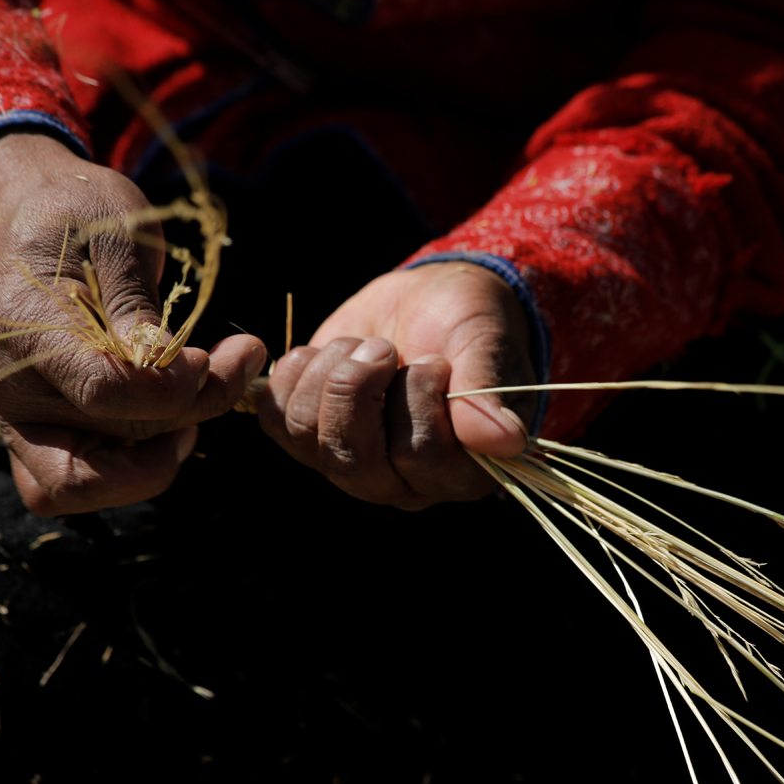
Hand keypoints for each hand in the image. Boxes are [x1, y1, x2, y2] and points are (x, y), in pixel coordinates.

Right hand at [0, 132, 265, 514]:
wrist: (19, 215)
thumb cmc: (73, 213)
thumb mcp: (115, 234)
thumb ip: (137, 304)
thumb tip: (169, 368)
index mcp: (25, 329)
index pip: (103, 391)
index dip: (171, 387)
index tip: (207, 354)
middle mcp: (12, 390)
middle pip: (110, 442)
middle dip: (190, 411)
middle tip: (239, 360)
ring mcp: (22, 420)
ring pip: (89, 487)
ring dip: (162, 455)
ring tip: (204, 395)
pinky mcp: (42, 434)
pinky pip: (84, 484)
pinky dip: (138, 465)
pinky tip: (178, 418)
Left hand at [257, 262, 535, 508]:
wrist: (429, 301)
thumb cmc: (468, 324)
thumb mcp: (485, 343)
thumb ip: (488, 391)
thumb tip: (506, 443)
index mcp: (459, 471)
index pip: (421, 456)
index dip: (417, 399)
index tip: (432, 360)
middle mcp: (403, 482)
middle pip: (354, 461)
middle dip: (357, 388)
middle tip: (384, 347)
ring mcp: (352, 463)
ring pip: (310, 437)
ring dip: (330, 373)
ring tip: (362, 344)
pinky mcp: (311, 437)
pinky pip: (277, 422)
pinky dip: (293, 375)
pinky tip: (324, 352)